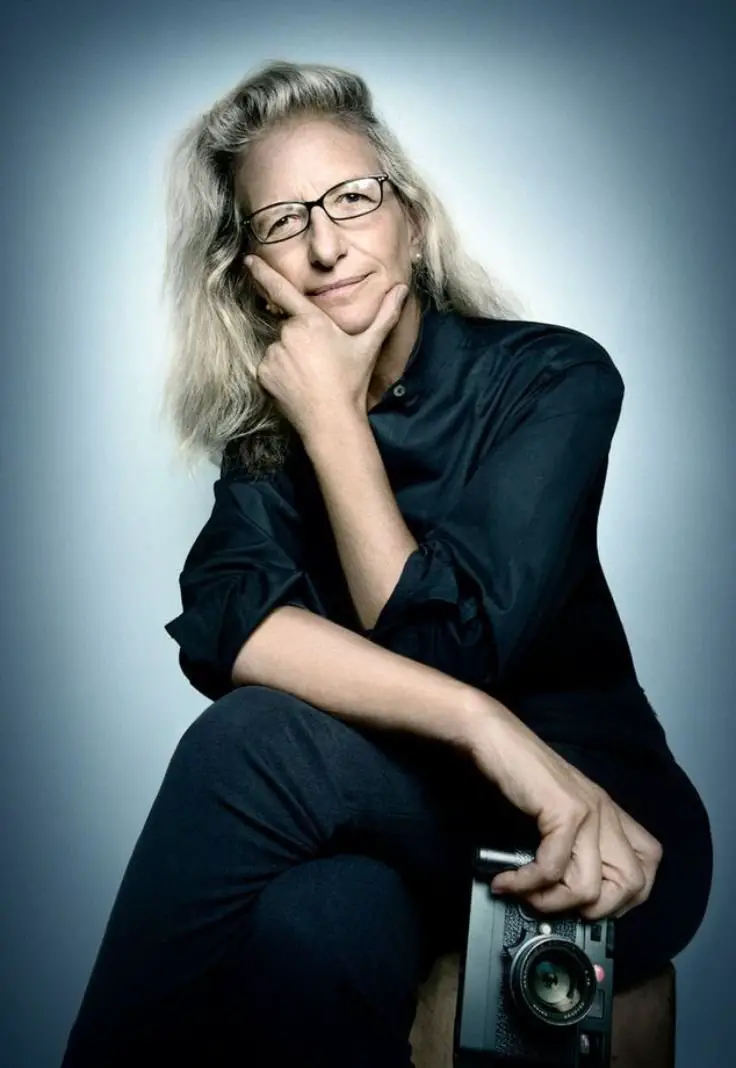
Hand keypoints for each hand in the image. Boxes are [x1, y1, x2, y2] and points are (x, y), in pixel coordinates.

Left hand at [246, 256, 408, 436]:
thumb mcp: (369, 346)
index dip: (263, 272)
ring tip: (310, 377)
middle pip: (288, 328)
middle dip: (301, 340)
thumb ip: (385, 314)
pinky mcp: (263, 374)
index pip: (281, 290)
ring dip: (290, 358)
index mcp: (311, 321)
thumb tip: (402, 289)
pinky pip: (269, 367)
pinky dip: (280, 374)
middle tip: (320, 363)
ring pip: (279, 349)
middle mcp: (287, 334)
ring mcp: (273, 355)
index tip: (249, 260)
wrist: (331, 420)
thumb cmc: (351, 382)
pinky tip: (297, 386)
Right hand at [464, 700, 662, 919]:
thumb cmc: (518, 772)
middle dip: (595, 911)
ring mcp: (589, 811)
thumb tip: (564, 891)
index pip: (650, 864)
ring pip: (590, 887)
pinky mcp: (565, 811)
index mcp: (608, 811)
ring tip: (524, 894)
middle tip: (559, 906)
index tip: (591, 904)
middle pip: (633, 884)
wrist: (494, 737)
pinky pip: (552, 869)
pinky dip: (526, 883)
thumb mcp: (557, 808)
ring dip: (552, 902)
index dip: (628, 895)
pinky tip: (506, 881)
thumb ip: (571, 841)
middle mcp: (606, 811)